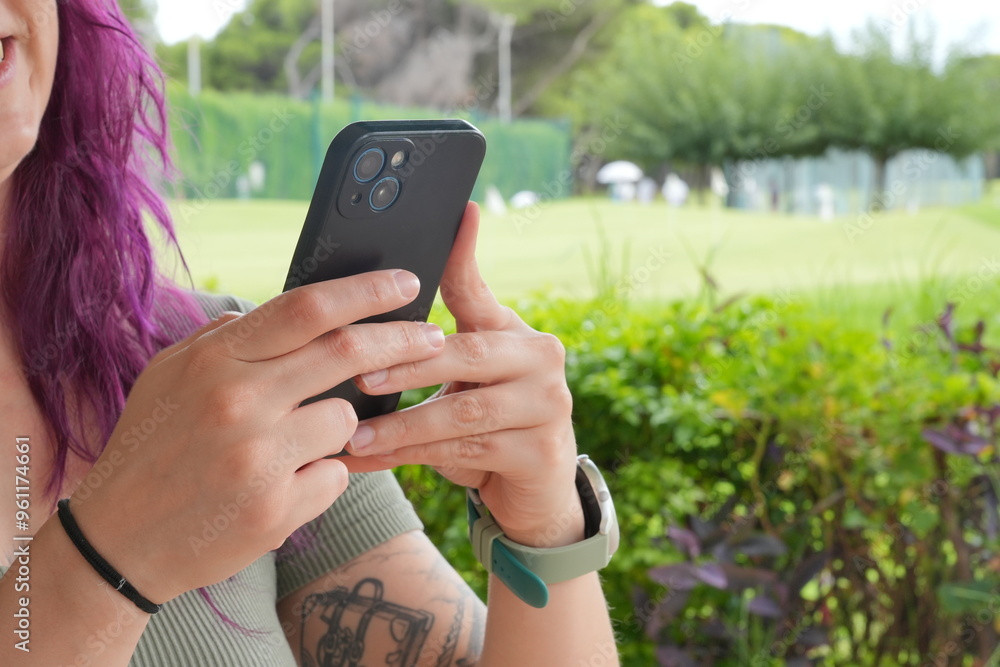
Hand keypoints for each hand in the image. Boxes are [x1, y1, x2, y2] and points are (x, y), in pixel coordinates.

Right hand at [69, 270, 446, 602]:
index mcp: (215, 362)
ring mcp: (260, 460)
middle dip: (402, 340)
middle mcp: (239, 404)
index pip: (308, 308)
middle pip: (349, 354)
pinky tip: (281, 484)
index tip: (406, 281)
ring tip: (291, 442)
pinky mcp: (277, 510)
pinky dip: (321, 474)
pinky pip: (335, 474)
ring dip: (341, 423)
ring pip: (347, 419)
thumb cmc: (149, 446)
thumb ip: (225, 338)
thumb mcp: (169, 375)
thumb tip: (285, 313)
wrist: (118, 541)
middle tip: (432, 338)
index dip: (367, 290)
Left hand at [344, 204, 584, 547]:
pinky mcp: (541, 453)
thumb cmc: (487, 424)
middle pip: (468, 354)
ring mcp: (548, 406)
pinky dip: (413, 459)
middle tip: (360, 375)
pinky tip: (374, 462)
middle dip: (408, 366)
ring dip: (403, 424)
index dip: (464, 253)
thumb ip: (432, 348)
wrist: (533, 489)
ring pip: (464, 411)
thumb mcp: (465, 381)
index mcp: (514, 333)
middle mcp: (541, 358)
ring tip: (354, 434)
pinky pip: (467, 453)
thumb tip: (369, 310)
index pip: (478, 290)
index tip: (459, 211)